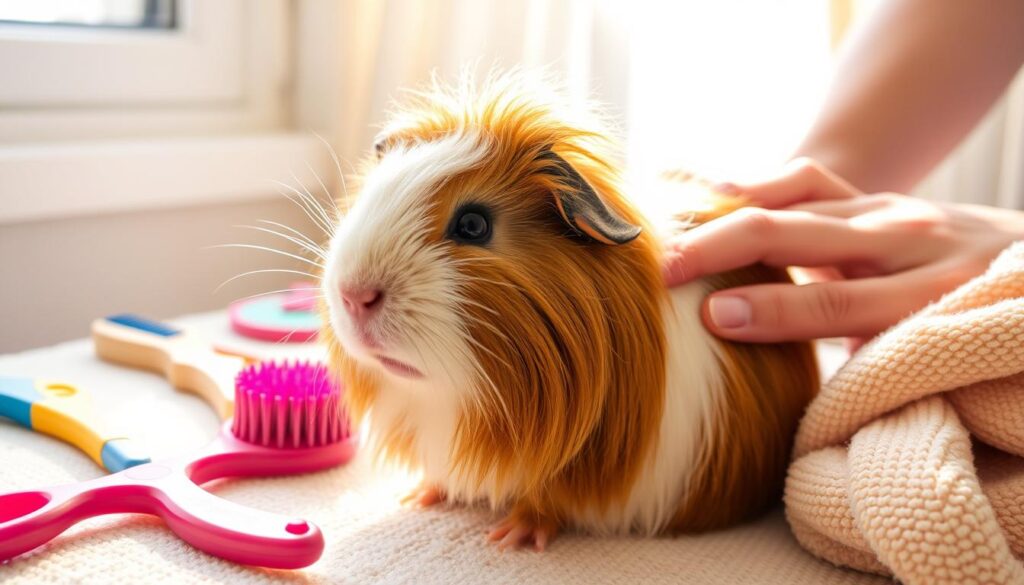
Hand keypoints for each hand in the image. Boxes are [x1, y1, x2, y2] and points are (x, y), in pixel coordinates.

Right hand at [663, 158, 1023, 346]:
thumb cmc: (974, 327)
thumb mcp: (930, 357)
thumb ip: (873, 366)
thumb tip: (794, 403)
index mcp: (929, 294)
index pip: (836, 304)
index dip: (770, 311)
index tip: (712, 319)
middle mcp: (908, 240)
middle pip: (801, 233)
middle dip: (724, 248)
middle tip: (666, 270)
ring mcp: (889, 207)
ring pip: (797, 195)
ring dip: (727, 211)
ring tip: (672, 228)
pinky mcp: (871, 193)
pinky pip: (806, 178)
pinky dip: (755, 182)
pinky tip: (709, 189)